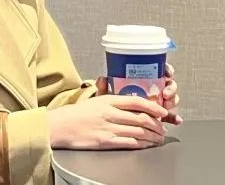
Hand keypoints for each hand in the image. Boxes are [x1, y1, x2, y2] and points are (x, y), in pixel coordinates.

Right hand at [48, 94, 168, 149]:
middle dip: (157, 124)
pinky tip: (147, 144)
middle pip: (141, 118)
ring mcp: (110, 128)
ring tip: (159, 137)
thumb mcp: (94, 99)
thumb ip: (105, 91)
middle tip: (163, 127)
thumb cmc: (77, 113)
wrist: (61, 126)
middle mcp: (111, 113)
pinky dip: (142, 144)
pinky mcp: (107, 142)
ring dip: (152, 136)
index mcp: (109, 100)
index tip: (162, 111)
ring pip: (139, 132)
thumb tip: (108, 80)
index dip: (153, 107)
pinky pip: (130, 143)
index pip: (136, 101)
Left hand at [94, 63, 182, 125]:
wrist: (113, 118)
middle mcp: (154, 88)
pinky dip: (174, 118)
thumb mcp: (109, 94)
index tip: (167, 72)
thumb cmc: (113, 101)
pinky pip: (169, 115)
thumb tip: (101, 79)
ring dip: (173, 100)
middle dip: (171, 87)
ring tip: (168, 105)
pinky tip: (176, 121)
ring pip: (171, 98)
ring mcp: (158, 102)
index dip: (167, 69)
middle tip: (166, 93)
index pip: (160, 69)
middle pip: (169, 83)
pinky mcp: (159, 115)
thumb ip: (105, 87)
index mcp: (145, 78)